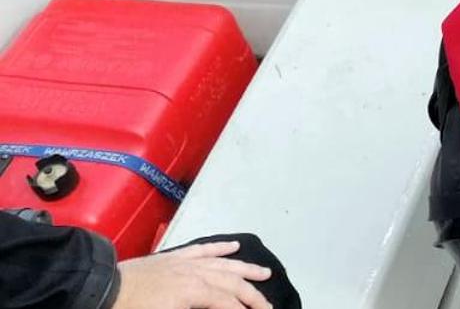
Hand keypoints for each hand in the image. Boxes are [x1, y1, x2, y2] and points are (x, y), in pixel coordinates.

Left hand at [115, 241, 273, 308]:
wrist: (99, 290)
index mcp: (194, 292)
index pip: (229, 303)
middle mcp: (195, 273)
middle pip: (232, 284)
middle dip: (253, 296)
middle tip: (269, 306)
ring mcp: (184, 262)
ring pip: (222, 264)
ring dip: (245, 270)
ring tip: (265, 274)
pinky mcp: (171, 257)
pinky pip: (201, 250)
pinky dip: (219, 248)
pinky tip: (233, 246)